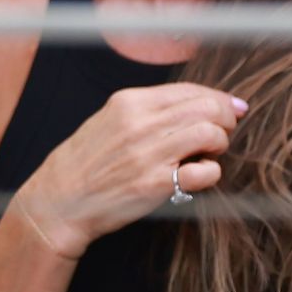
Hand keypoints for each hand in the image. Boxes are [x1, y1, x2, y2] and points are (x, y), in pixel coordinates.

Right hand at [10, 82, 247, 259]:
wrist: (59, 200)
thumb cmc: (86, 161)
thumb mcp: (109, 120)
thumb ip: (148, 110)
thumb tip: (198, 104)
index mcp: (130, 102)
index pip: (190, 90)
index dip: (218, 99)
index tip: (231, 108)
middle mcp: (141, 123)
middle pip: (208, 108)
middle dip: (225, 119)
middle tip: (222, 133)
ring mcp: (149, 154)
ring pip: (211, 134)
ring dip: (219, 144)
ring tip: (207, 154)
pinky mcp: (155, 185)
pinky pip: (205, 172)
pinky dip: (211, 173)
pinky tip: (198, 175)